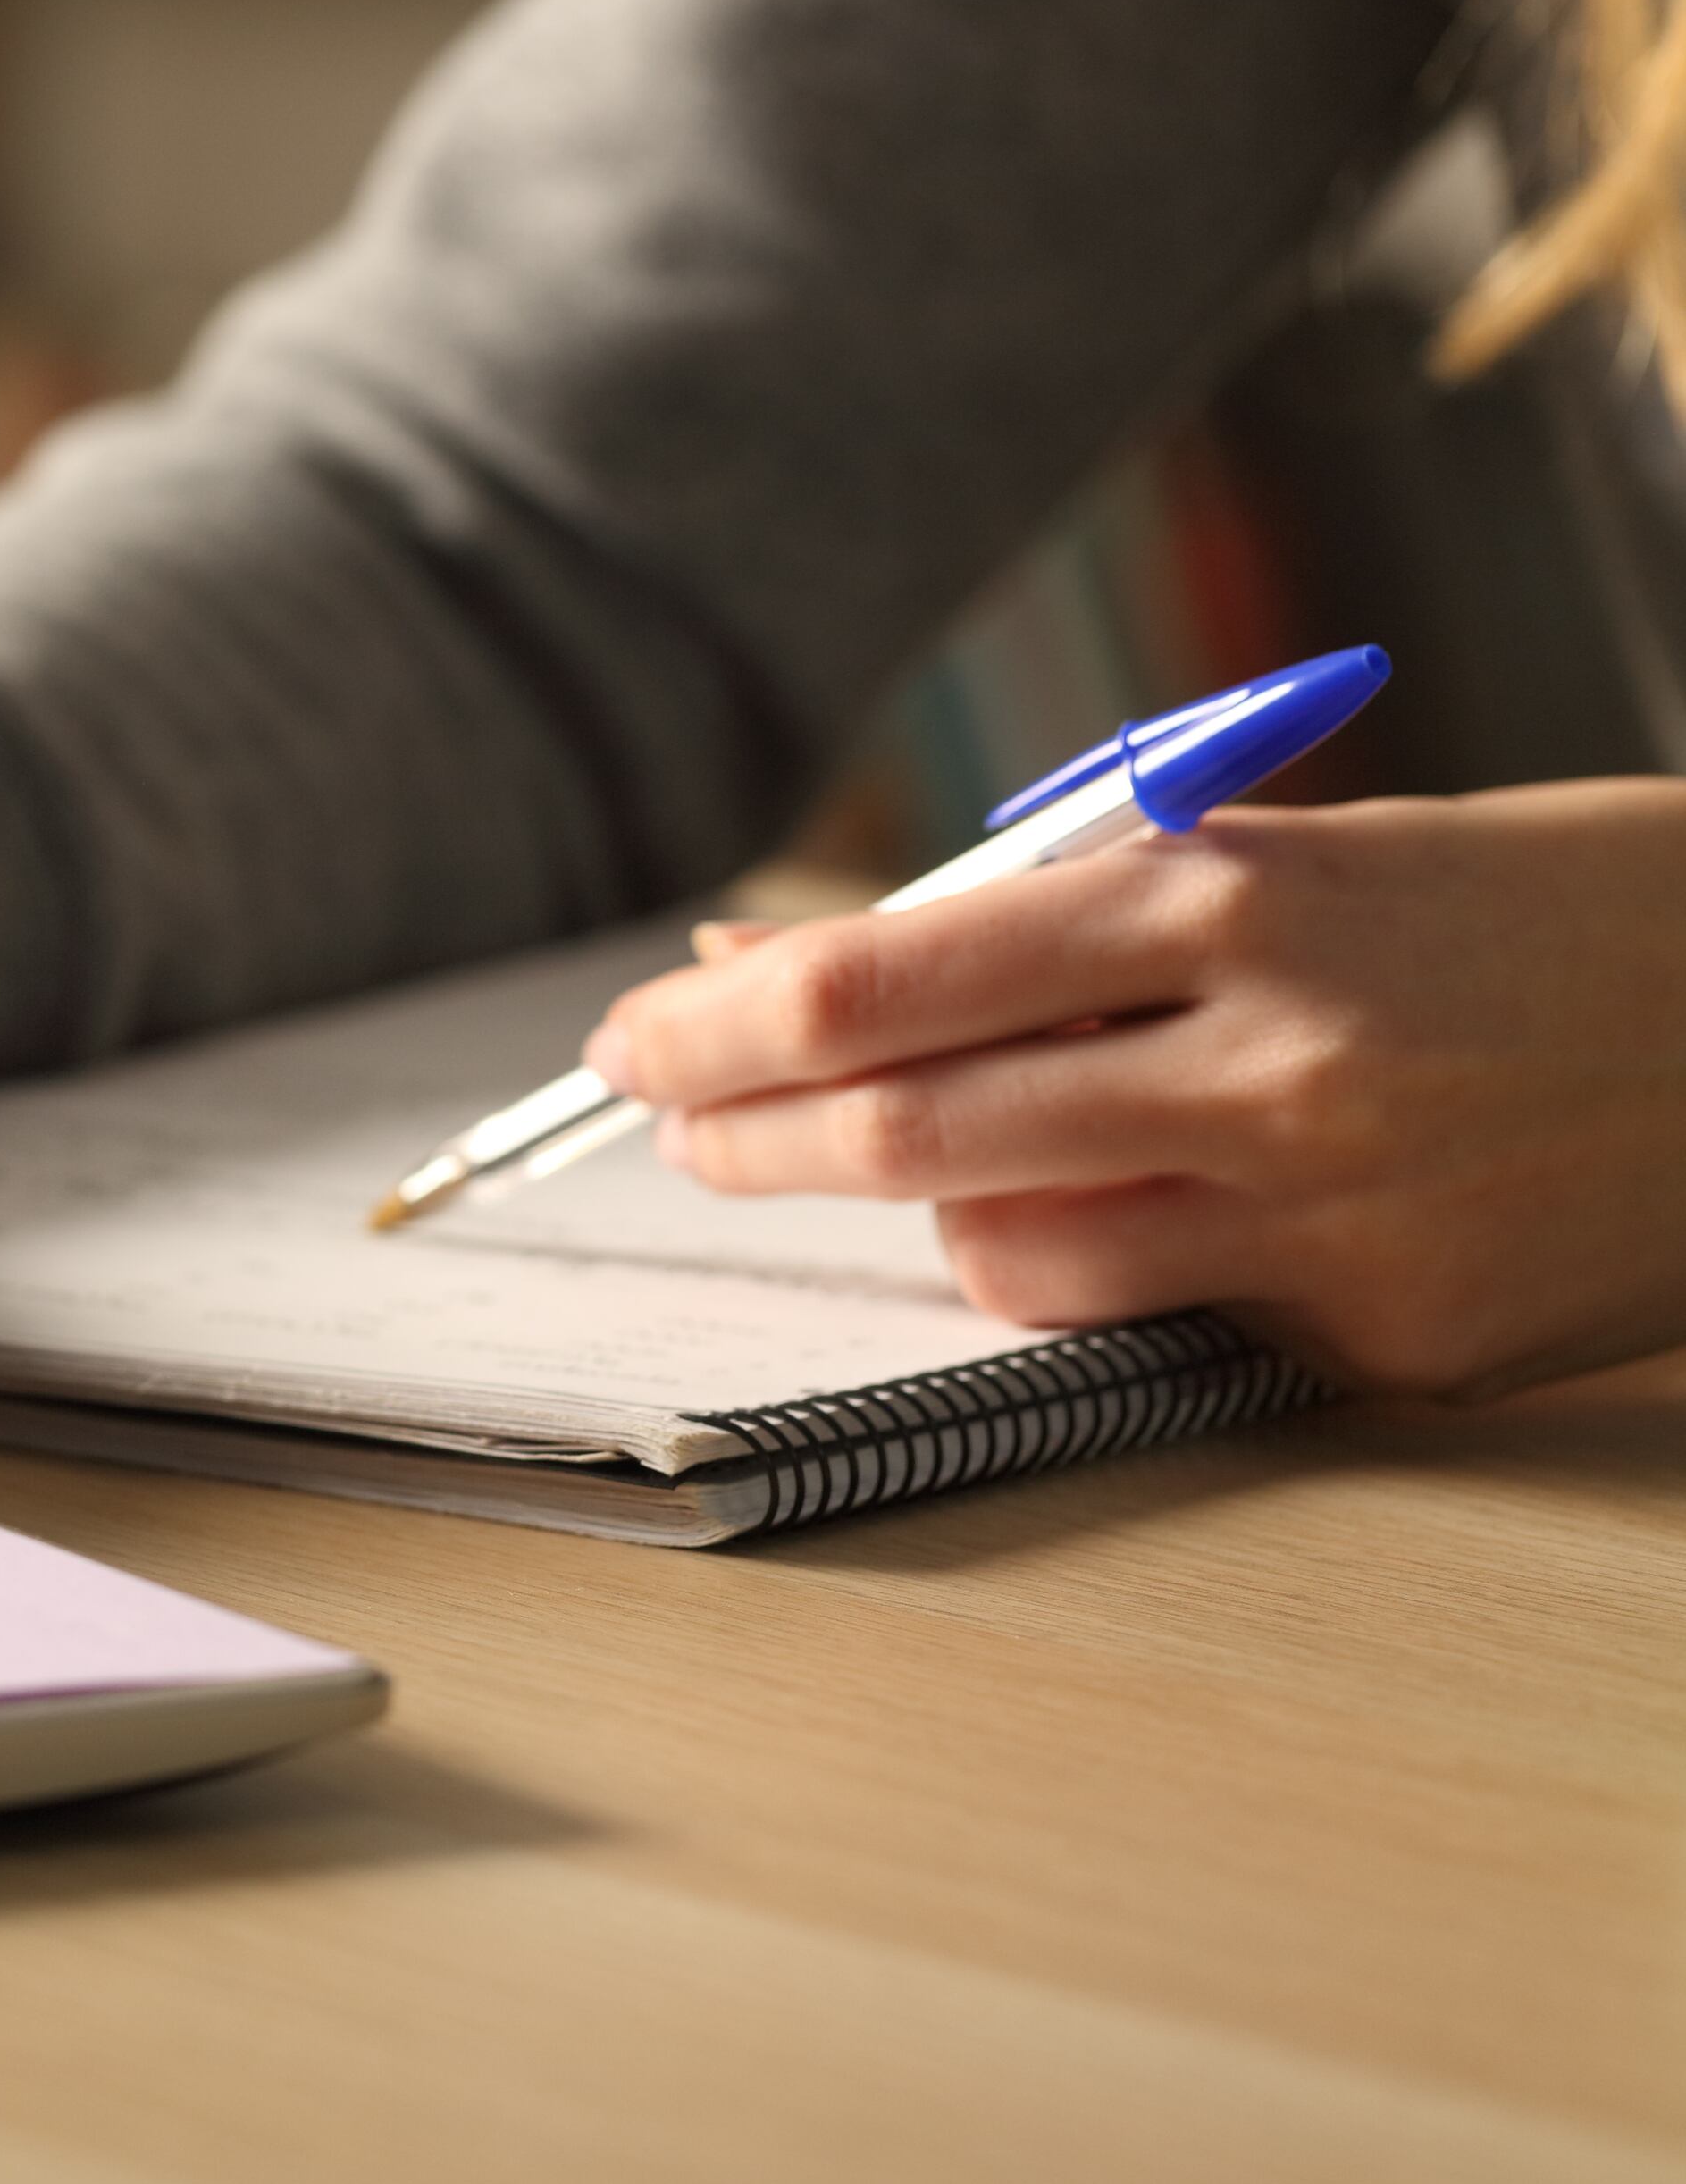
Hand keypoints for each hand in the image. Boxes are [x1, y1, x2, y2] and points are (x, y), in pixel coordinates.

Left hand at [583, 781, 1685, 1395]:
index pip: (890, 982)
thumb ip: (1061, 908)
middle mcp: (1273, 1064)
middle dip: (745, 1132)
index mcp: (1239, 901)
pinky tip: (1102, 1214)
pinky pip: (1158, 1326)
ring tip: (900, 1158)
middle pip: (908, 1131)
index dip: (725, 1024)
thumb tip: (798, 954)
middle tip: (670, 1120)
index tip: (638, 1034)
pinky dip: (1090, 1271)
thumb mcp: (1305, 844)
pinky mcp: (1392, 1339)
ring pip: (1008, 1257)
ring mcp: (1337, 1218)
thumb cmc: (1543, 905)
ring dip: (916, 1214)